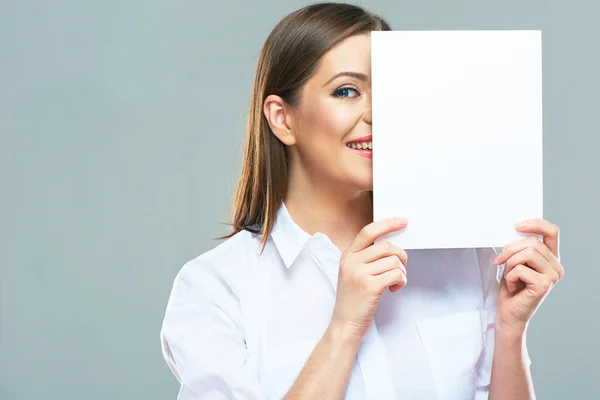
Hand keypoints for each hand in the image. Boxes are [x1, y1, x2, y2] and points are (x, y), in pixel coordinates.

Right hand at [330, 218, 407, 339]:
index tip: (402, 221)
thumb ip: (365, 258)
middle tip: (401, 268)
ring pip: (394, 261)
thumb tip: (391, 246)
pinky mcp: (369, 286)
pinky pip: (396, 274)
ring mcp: (359, 273)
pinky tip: (394, 289)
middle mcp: (351, 262)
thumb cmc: (353, 299)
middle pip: (387, 246)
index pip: (368, 231)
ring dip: (401, 272)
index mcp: (347, 255)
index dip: (387, 224)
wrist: (345, 323)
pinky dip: (401, 281)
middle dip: (401, 257)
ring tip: (395, 282)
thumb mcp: (351, 273)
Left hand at [493, 218, 563, 334]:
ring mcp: (553, 276)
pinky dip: (510, 276)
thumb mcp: (515, 261)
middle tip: (499, 261)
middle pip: (532, 242)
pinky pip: (520, 269)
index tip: (517, 225)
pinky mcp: (544, 285)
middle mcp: (556, 266)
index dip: (535, 224)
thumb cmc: (512, 287)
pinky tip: (513, 286)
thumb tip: (515, 230)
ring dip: (510, 263)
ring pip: (527, 253)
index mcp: (551, 257)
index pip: (552, 231)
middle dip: (510, 249)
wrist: (509, 312)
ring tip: (509, 276)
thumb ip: (521, 247)